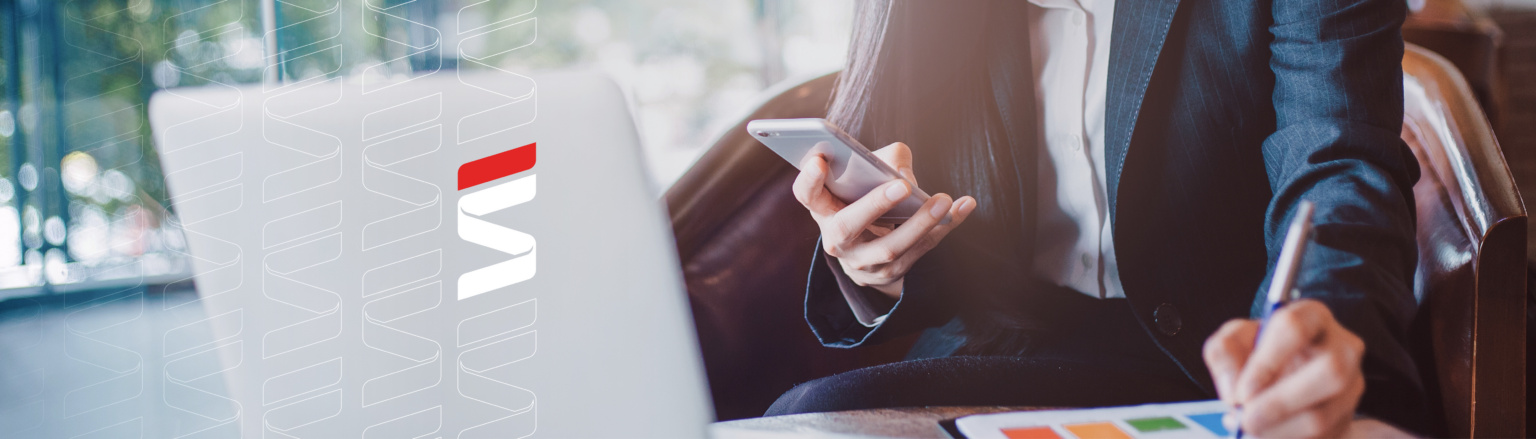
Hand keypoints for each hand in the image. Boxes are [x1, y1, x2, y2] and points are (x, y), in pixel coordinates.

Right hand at [791, 142, 976, 298]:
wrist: (867, 248)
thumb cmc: (866, 196)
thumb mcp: (864, 175)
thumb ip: (882, 161)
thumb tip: (903, 174)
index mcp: (822, 209)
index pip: (806, 195)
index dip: (809, 179)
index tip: (819, 160)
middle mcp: (836, 239)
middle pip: (849, 225)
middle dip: (875, 205)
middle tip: (902, 186)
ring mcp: (862, 261)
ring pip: (890, 246)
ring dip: (920, 223)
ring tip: (944, 199)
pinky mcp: (889, 273)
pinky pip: (921, 250)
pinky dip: (945, 227)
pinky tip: (964, 206)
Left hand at [1202, 300, 1365, 437]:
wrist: (1287, 376)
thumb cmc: (1261, 352)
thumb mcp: (1235, 340)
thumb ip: (1224, 353)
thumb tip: (1233, 390)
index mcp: (1312, 316)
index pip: (1294, 328)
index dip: (1266, 363)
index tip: (1242, 391)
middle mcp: (1342, 347)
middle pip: (1329, 372)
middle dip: (1280, 403)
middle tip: (1247, 419)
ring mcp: (1352, 385)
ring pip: (1324, 414)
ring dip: (1281, 430)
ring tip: (1252, 430)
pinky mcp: (1349, 418)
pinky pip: (1323, 437)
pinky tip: (1269, 436)